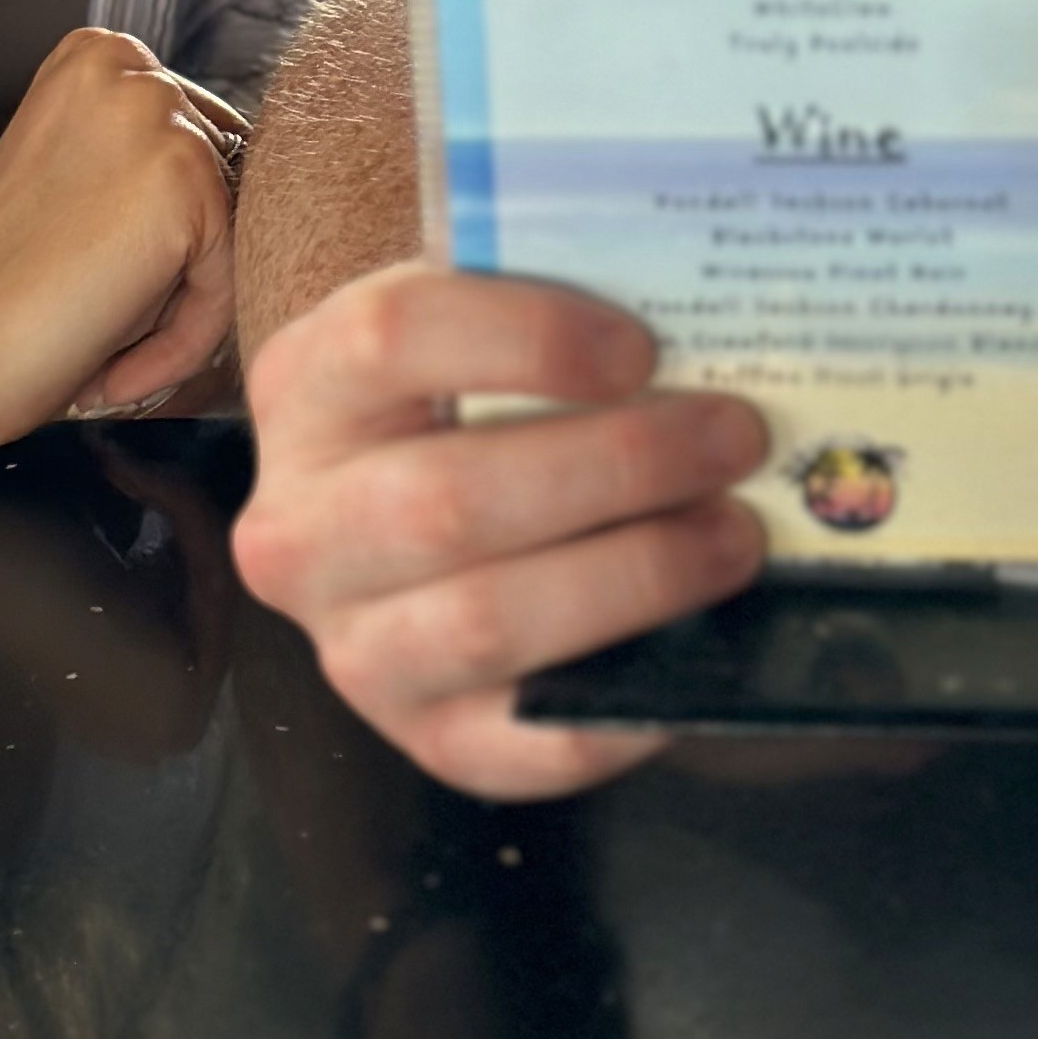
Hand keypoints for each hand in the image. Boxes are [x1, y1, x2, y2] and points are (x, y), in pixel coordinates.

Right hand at [0, 22, 244, 451]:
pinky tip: (111, 366)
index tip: (92, 286)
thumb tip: (255, 185)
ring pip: (232, 236)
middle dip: (176, 268)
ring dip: (176, 311)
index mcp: (100, 54)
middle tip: (95, 324)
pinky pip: (230, 282)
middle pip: (226, 184)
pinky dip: (182, 344)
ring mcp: (163, 115)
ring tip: (99, 347)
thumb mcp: (76, 177)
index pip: (197, 145)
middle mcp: (134, 66)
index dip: (156, 236)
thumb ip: (144, 156)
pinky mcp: (189, 181)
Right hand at [232, 263, 769, 798]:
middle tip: (736, 438)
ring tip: (735, 535)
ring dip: (634, 577)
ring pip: (483, 623)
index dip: (526, 340)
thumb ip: (551, 290)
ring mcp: (354, 650)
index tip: (644, 348)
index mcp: (306, 387)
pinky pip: (523, 748)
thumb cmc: (476, 389)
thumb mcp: (478, 313)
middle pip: (449, 500)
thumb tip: (694, 300)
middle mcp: (301, 529)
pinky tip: (699, 648)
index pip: (389, 339)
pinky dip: (621, 708)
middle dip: (617, 468)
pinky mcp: (425, 741)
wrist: (417, 508)